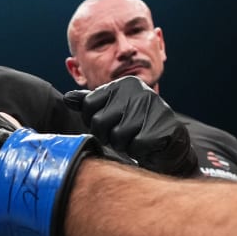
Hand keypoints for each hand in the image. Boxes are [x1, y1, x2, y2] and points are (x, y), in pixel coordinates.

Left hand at [63, 76, 196, 176]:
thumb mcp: (111, 111)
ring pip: (117, 136)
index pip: (88, 105)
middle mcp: (138, 90)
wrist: (169, 145)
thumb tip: (67, 98)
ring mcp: (152, 107)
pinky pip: (135, 146)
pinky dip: (139, 151)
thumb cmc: (136, 128)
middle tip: (124, 134)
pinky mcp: (162, 126)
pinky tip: (148, 144)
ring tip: (136, 138)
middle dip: (108, 135)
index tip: (111, 123)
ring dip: (124, 145)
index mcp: (124, 84)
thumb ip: (89, 103)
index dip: (95, 122)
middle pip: (99, 122)